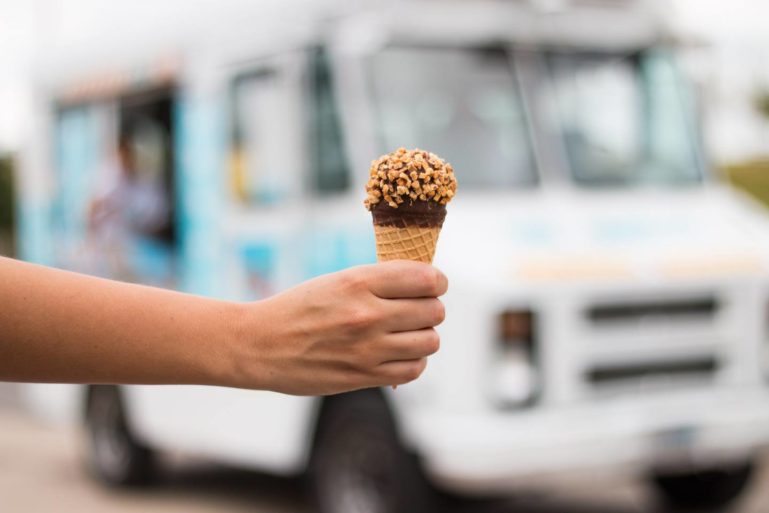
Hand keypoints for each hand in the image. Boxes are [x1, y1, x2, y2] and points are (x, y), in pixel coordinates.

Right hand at [230, 261, 447, 394]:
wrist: (260, 345)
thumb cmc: (299, 308)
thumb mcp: (337, 281)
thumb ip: (379, 281)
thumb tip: (425, 283)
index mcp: (359, 282)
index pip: (426, 279)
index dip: (437, 281)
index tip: (432, 285)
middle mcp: (367, 314)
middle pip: (434, 311)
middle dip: (430, 308)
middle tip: (415, 310)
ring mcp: (367, 348)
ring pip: (430, 341)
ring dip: (424, 336)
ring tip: (407, 333)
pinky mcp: (364, 376)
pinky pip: (414, 369)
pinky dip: (413, 361)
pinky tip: (397, 354)